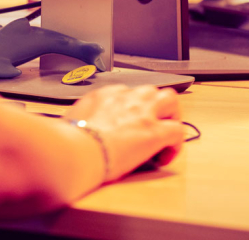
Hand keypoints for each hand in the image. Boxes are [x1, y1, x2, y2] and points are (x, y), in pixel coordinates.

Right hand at [63, 84, 184, 180]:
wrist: (78, 149)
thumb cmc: (70, 140)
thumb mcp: (71, 119)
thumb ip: (79, 118)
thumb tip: (76, 125)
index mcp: (104, 94)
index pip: (126, 93)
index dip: (131, 108)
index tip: (127, 123)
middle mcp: (126, 98)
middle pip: (150, 90)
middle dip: (155, 105)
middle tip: (151, 124)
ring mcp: (143, 113)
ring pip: (171, 100)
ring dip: (171, 115)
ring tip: (164, 135)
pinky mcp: (154, 133)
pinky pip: (178, 131)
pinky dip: (175, 144)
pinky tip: (164, 156)